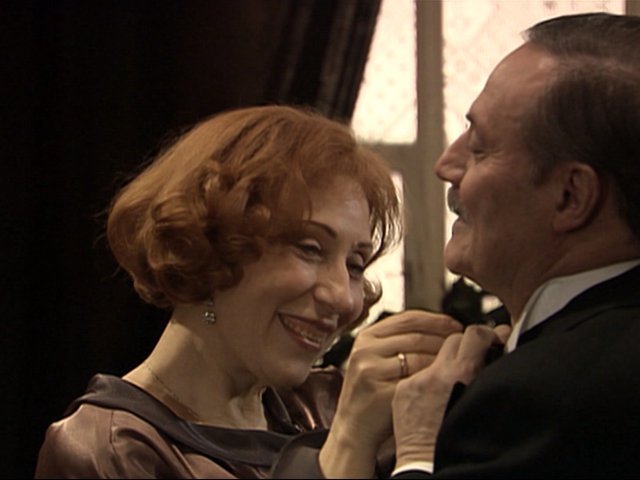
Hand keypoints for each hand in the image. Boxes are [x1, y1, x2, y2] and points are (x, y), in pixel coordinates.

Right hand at [319, 310, 461, 477]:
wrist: (355, 427)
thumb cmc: (373, 392)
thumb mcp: (377, 358)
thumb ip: (398, 340)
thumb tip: (440, 327)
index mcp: (367, 336)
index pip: (408, 318)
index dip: (436, 320)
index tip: (456, 326)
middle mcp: (365, 349)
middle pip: (416, 336)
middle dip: (444, 339)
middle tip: (462, 345)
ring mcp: (371, 370)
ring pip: (419, 356)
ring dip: (443, 359)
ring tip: (456, 363)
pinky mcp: (380, 391)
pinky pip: (416, 380)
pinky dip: (433, 378)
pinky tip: (443, 381)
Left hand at [392, 324, 509, 468]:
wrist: (429, 465)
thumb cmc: (462, 441)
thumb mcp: (484, 400)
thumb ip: (490, 370)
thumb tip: (498, 344)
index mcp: (462, 374)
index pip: (474, 334)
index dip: (483, 335)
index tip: (488, 339)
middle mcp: (436, 373)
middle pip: (452, 339)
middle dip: (463, 346)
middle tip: (471, 358)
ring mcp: (417, 380)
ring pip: (433, 356)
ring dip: (444, 362)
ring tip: (451, 379)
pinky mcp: (402, 390)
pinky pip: (418, 374)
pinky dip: (427, 380)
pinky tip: (434, 396)